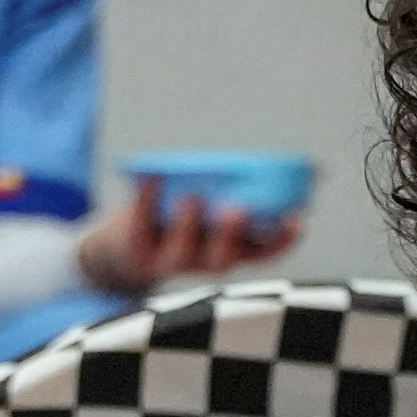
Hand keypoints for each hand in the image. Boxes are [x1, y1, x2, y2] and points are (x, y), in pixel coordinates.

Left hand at [74, 180, 303, 293]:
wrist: (119, 250)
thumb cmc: (173, 218)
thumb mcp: (208, 204)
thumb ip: (231, 186)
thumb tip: (266, 153)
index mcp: (228, 250)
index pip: (263, 253)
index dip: (283, 239)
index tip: (297, 216)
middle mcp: (203, 262)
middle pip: (224, 260)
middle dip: (232, 236)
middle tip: (238, 209)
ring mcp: (169, 263)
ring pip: (183, 256)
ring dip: (190, 226)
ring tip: (192, 197)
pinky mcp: (137, 255)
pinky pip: (140, 230)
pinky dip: (145, 201)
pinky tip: (151, 178)